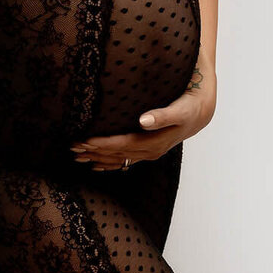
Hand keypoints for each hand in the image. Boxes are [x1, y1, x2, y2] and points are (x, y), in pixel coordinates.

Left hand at [70, 71, 216, 170]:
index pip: (123, 144)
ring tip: (76, 155)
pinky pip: (125, 160)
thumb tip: (143, 120)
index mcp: (155, 141)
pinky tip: (96, 165)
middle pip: (117, 153)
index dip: (103, 144)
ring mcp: (148, 152)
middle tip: (72, 147)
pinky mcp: (147, 149)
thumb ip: (162, 116)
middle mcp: (150, 150)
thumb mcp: (180, 109)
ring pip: (119, 158)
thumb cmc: (189, 107)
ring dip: (98, 157)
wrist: (200, 112)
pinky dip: (109, 163)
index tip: (84, 140)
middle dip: (94, 151)